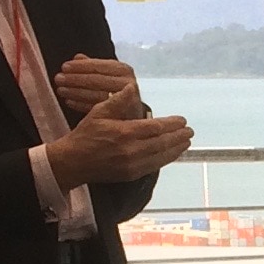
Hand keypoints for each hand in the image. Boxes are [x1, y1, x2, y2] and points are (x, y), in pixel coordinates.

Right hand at [46, 107, 190, 191]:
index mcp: (124, 133)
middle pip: (163, 143)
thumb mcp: (98, 113)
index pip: (156, 128)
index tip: (183, 120)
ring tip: (186, 142)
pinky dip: (165, 159)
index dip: (172, 124)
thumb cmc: (85, 135)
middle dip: (179, 137)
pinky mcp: (131, 175)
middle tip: (190, 131)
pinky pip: (154, 166)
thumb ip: (117, 101)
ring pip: (161, 157)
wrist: (73, 162)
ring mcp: (133, 165)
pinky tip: (172, 154)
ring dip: (176, 149)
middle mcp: (131, 150)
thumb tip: (132, 88)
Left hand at [54, 53, 146, 120]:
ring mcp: (126, 100)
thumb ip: (93, 66)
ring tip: (61, 90)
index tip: (64, 67)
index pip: (99, 66)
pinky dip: (81, 105)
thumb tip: (77, 57)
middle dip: (75, 79)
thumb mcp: (106, 74)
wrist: (132, 112)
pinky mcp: (122, 114)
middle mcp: (128, 83)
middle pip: (97, 80)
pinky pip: (98, 108)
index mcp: (123, 69)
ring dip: (76, 92)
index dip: (80, 66)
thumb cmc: (116, 90)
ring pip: (97, 94)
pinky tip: (68, 101)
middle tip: (58, 79)